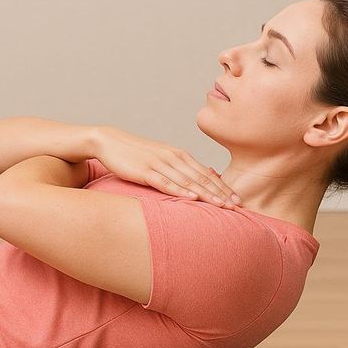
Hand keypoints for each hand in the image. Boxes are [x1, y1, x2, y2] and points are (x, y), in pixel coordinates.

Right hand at [93, 126, 241, 207]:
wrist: (110, 142)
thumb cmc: (136, 154)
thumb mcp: (160, 159)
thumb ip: (177, 169)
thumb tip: (194, 183)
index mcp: (179, 155)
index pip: (206, 173)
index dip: (223, 187)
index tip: (237, 200)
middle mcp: (173, 157)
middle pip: (202, 178)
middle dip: (221, 193)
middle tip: (237, 206)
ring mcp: (159, 164)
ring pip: (188, 181)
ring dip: (206, 194)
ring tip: (222, 206)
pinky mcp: (145, 171)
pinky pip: (165, 182)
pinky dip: (180, 190)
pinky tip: (191, 198)